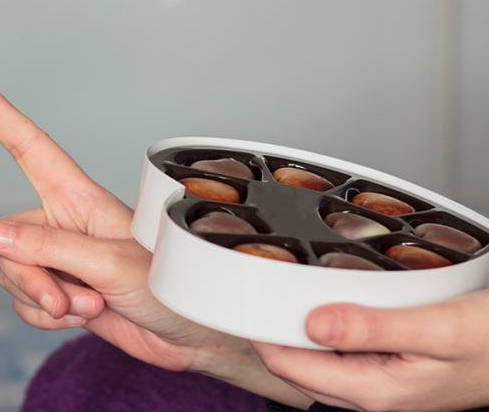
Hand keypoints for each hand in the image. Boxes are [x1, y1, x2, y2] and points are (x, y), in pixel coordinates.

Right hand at [0, 66, 310, 406]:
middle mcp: (62, 223)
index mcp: (78, 198)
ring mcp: (58, 258)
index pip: (28, 147)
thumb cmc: (171, 287)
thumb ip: (49, 249)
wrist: (189, 337)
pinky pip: (22, 302)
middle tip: (68, 297)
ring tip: (89, 305)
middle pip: (6, 239)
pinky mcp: (57, 290)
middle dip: (29, 276)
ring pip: (10, 273)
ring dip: (43, 300)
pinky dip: (44, 318)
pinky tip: (79, 318)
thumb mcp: (110, 265)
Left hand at [253, 289, 488, 411]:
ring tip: (279, 288)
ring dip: (295, 327)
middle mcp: (369, 391)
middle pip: (295, 363)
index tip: (241, 297)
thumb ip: (372, 328)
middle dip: (269, 329)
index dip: (259, 331)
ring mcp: (378, 383)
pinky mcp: (388, 369)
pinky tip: (327, 300)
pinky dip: (325, 326)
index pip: (288, 365)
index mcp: (372, 388)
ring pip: (316, 357)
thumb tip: (312, 325)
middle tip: (252, 285)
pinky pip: (340, 351)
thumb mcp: (436, 329)